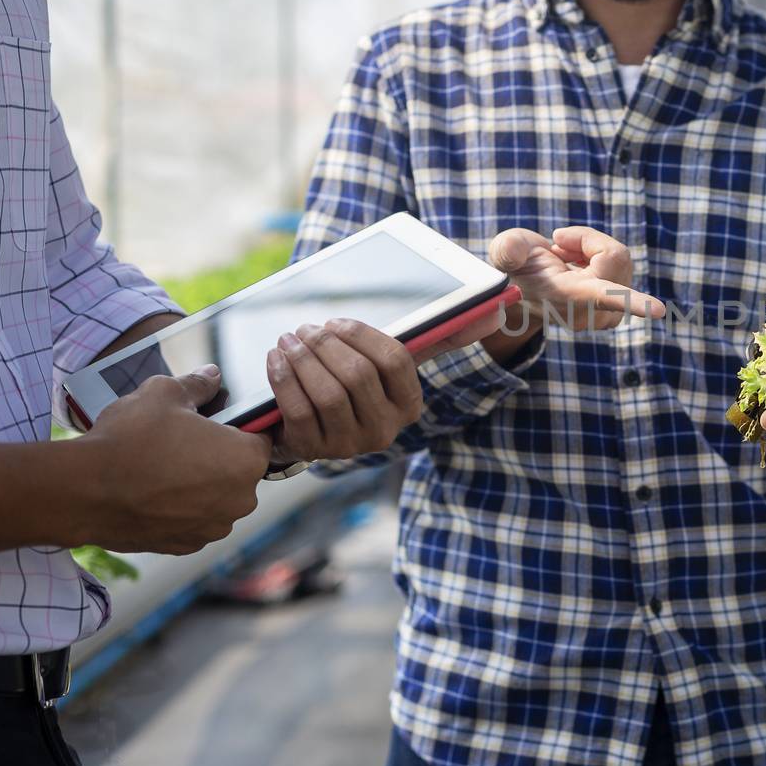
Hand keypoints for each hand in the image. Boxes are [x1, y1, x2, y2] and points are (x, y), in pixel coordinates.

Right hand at [77, 367, 270, 554]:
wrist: (83, 490)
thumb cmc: (130, 439)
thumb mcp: (165, 393)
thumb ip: (198, 385)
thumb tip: (212, 376)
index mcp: (247, 459)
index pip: (260, 437)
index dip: (237, 427)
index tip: (214, 425)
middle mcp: (241, 499)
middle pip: (239, 470)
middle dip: (217, 457)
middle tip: (182, 443)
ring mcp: (214, 526)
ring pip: (217, 497)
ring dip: (199, 485)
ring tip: (163, 467)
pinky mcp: (187, 545)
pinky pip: (194, 520)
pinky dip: (179, 508)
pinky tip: (153, 492)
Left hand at [266, 319, 428, 462]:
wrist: (311, 430)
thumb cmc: (352, 386)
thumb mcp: (386, 367)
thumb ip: (431, 340)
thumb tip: (489, 315)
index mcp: (409, 405)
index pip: (394, 361)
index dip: (362, 335)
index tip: (337, 321)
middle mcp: (385, 430)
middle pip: (358, 376)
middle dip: (327, 344)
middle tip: (305, 328)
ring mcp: (349, 445)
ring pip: (327, 393)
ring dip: (303, 359)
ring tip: (289, 339)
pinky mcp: (314, 451)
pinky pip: (298, 410)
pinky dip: (284, 379)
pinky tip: (276, 358)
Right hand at [489, 226, 664, 330]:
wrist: (522, 289)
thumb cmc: (515, 267)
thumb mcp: (504, 251)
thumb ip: (507, 249)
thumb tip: (517, 252)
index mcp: (567, 298)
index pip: (604, 296)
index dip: (632, 301)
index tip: (659, 310)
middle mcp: (590, 311)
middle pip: (614, 255)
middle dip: (586, 240)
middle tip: (556, 245)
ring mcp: (605, 314)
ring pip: (619, 257)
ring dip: (591, 247)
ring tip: (564, 257)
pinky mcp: (615, 309)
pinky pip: (621, 263)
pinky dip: (599, 255)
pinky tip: (578, 264)